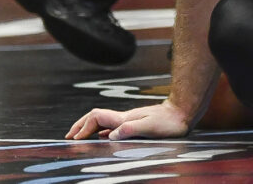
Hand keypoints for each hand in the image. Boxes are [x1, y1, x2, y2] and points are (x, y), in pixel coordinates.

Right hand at [66, 100, 189, 140]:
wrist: (183, 112)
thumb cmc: (170, 122)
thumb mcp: (150, 127)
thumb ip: (131, 129)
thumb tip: (110, 135)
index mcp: (124, 119)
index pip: (97, 117)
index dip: (83, 127)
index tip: (75, 139)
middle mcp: (124, 118)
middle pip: (96, 117)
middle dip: (81, 125)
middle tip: (69, 136)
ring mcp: (129, 120)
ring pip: (103, 122)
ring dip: (89, 128)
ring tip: (79, 137)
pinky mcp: (136, 124)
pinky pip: (112, 127)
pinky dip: (101, 132)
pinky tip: (102, 138)